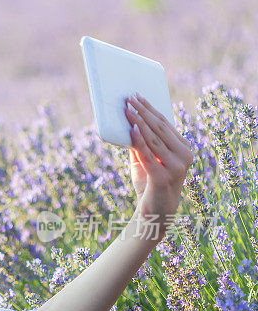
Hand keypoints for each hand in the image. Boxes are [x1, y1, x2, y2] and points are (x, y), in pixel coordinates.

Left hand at [124, 93, 194, 239]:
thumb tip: (128, 122)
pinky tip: (132, 128)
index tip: (137, 96)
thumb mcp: (143, 160)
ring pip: (155, 139)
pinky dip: (140, 140)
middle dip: (143, 112)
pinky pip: (149, 155)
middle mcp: (184, 155)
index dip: (150, 109)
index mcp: (183, 148)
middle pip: (160, 128)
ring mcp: (177, 166)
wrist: (154, 214)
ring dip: (139, 122)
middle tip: (129, 98)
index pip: (165, 124)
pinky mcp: (164, 177)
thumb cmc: (148, 184)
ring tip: (127, 109)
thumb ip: (139, 143)